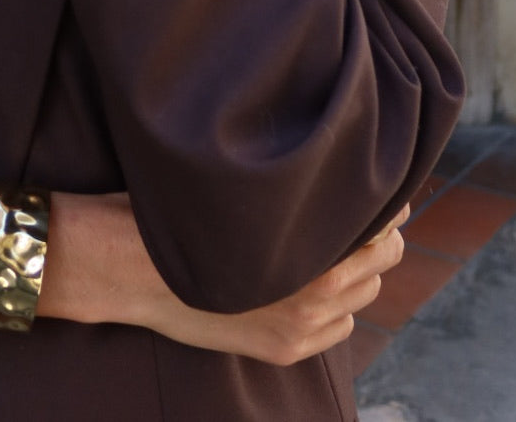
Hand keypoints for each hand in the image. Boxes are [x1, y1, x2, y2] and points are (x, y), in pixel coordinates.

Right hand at [131, 206, 408, 363]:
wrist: (130, 266)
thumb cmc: (185, 209)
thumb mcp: (249, 187)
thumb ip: (298, 188)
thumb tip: (341, 167)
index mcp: (311, 241)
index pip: (385, 223)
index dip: (382, 200)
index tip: (371, 183)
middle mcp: (317, 290)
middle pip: (385, 257)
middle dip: (375, 234)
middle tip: (353, 210)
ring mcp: (303, 326)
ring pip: (365, 293)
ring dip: (355, 270)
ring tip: (325, 243)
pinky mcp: (286, 349)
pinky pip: (341, 327)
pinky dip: (335, 306)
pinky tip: (306, 281)